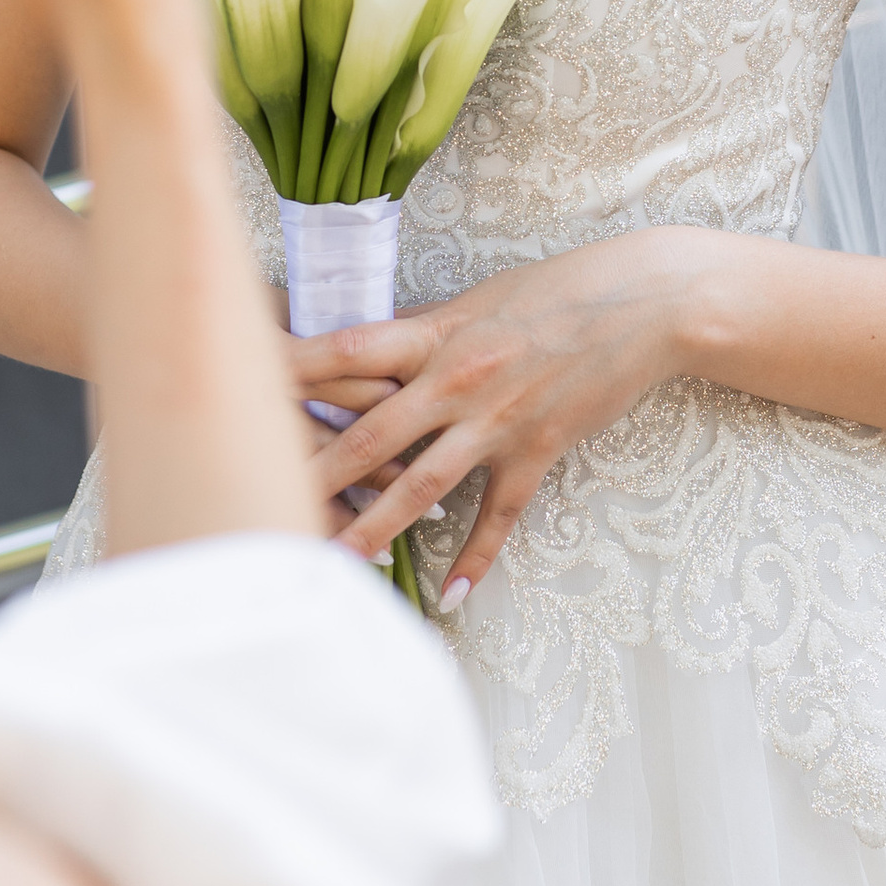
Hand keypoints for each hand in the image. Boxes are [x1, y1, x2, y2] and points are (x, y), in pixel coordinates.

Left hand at [292, 231, 699, 590]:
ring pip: (422, 485)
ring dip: (374, 529)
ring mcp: (498, 420)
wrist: (645, 302)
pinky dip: (476, 557)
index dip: (293, 371)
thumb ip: (422, 333)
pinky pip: (499, 515)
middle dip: (311, 475)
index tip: (240, 387)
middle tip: (258, 505)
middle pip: (369, 435)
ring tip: (330, 566)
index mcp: (436, 334)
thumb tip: (368, 354)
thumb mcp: (479, 299)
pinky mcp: (538, 450)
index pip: (347, 351)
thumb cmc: (559, 289)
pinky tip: (453, 595)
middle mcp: (458, 379)